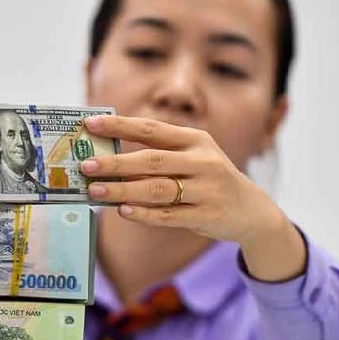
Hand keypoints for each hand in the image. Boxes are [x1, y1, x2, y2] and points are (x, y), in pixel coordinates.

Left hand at [80, 114, 284, 245]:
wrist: (252, 210)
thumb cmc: (209, 180)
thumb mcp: (194, 157)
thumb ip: (160, 154)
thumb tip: (109, 158)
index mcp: (196, 140)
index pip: (152, 129)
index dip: (120, 125)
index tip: (91, 124)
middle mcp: (203, 161)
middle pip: (152, 160)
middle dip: (116, 163)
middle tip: (87, 166)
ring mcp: (207, 189)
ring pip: (157, 189)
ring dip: (123, 190)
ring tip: (95, 191)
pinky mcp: (207, 215)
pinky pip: (168, 215)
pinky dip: (144, 214)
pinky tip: (123, 212)